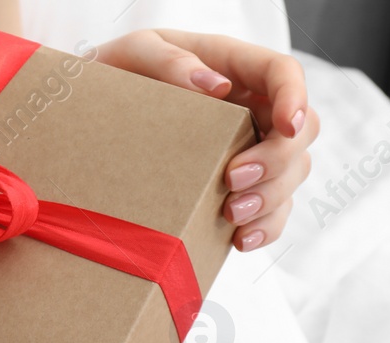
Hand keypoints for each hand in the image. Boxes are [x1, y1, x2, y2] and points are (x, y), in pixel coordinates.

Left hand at [93, 30, 315, 250]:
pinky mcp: (236, 187)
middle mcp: (251, 108)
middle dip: (277, 159)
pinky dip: (264, 228)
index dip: (296, 99)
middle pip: (300, 131)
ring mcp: (247, 149)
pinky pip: (271, 210)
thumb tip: (214, 86)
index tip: (286, 126)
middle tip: (232, 178)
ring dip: (271, 198)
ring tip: (231, 214)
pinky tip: (239, 239)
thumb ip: (167, 60)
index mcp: (232, 68)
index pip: (284, 73)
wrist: (89, 118)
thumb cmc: (115, 75)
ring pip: (291, 173)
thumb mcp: (132, 55)